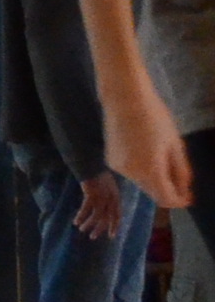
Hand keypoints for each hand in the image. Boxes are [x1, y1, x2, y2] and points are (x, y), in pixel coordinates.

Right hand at [74, 171, 126, 237]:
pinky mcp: (91, 195)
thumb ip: (109, 198)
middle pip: (107, 218)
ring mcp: (101, 197)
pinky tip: (76, 222)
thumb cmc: (98, 176)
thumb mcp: (108, 187)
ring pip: (96, 216)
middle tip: (92, 236)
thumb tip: (104, 210)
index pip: (117, 215)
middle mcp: (111, 198)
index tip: (111, 236)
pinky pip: (86, 210)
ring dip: (89, 224)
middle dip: (100, 228)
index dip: (114, 226)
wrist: (91, 166)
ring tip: (82, 229)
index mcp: (116, 197)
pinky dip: (81, 216)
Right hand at [107, 76, 195, 209]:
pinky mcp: (111, 161)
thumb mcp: (175, 143)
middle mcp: (132, 174)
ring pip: (141, 182)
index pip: (166, 198)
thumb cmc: (155, 117)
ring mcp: (119, 169)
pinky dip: (141, 170)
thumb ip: (180, 170)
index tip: (189, 198)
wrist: (125, 100)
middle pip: (152, 191)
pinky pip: (131, 172)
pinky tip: (146, 153)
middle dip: (167, 189)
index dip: (179, 201)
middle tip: (182, 181)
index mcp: (150, 170)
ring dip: (154, 178)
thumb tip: (184, 188)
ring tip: (163, 160)